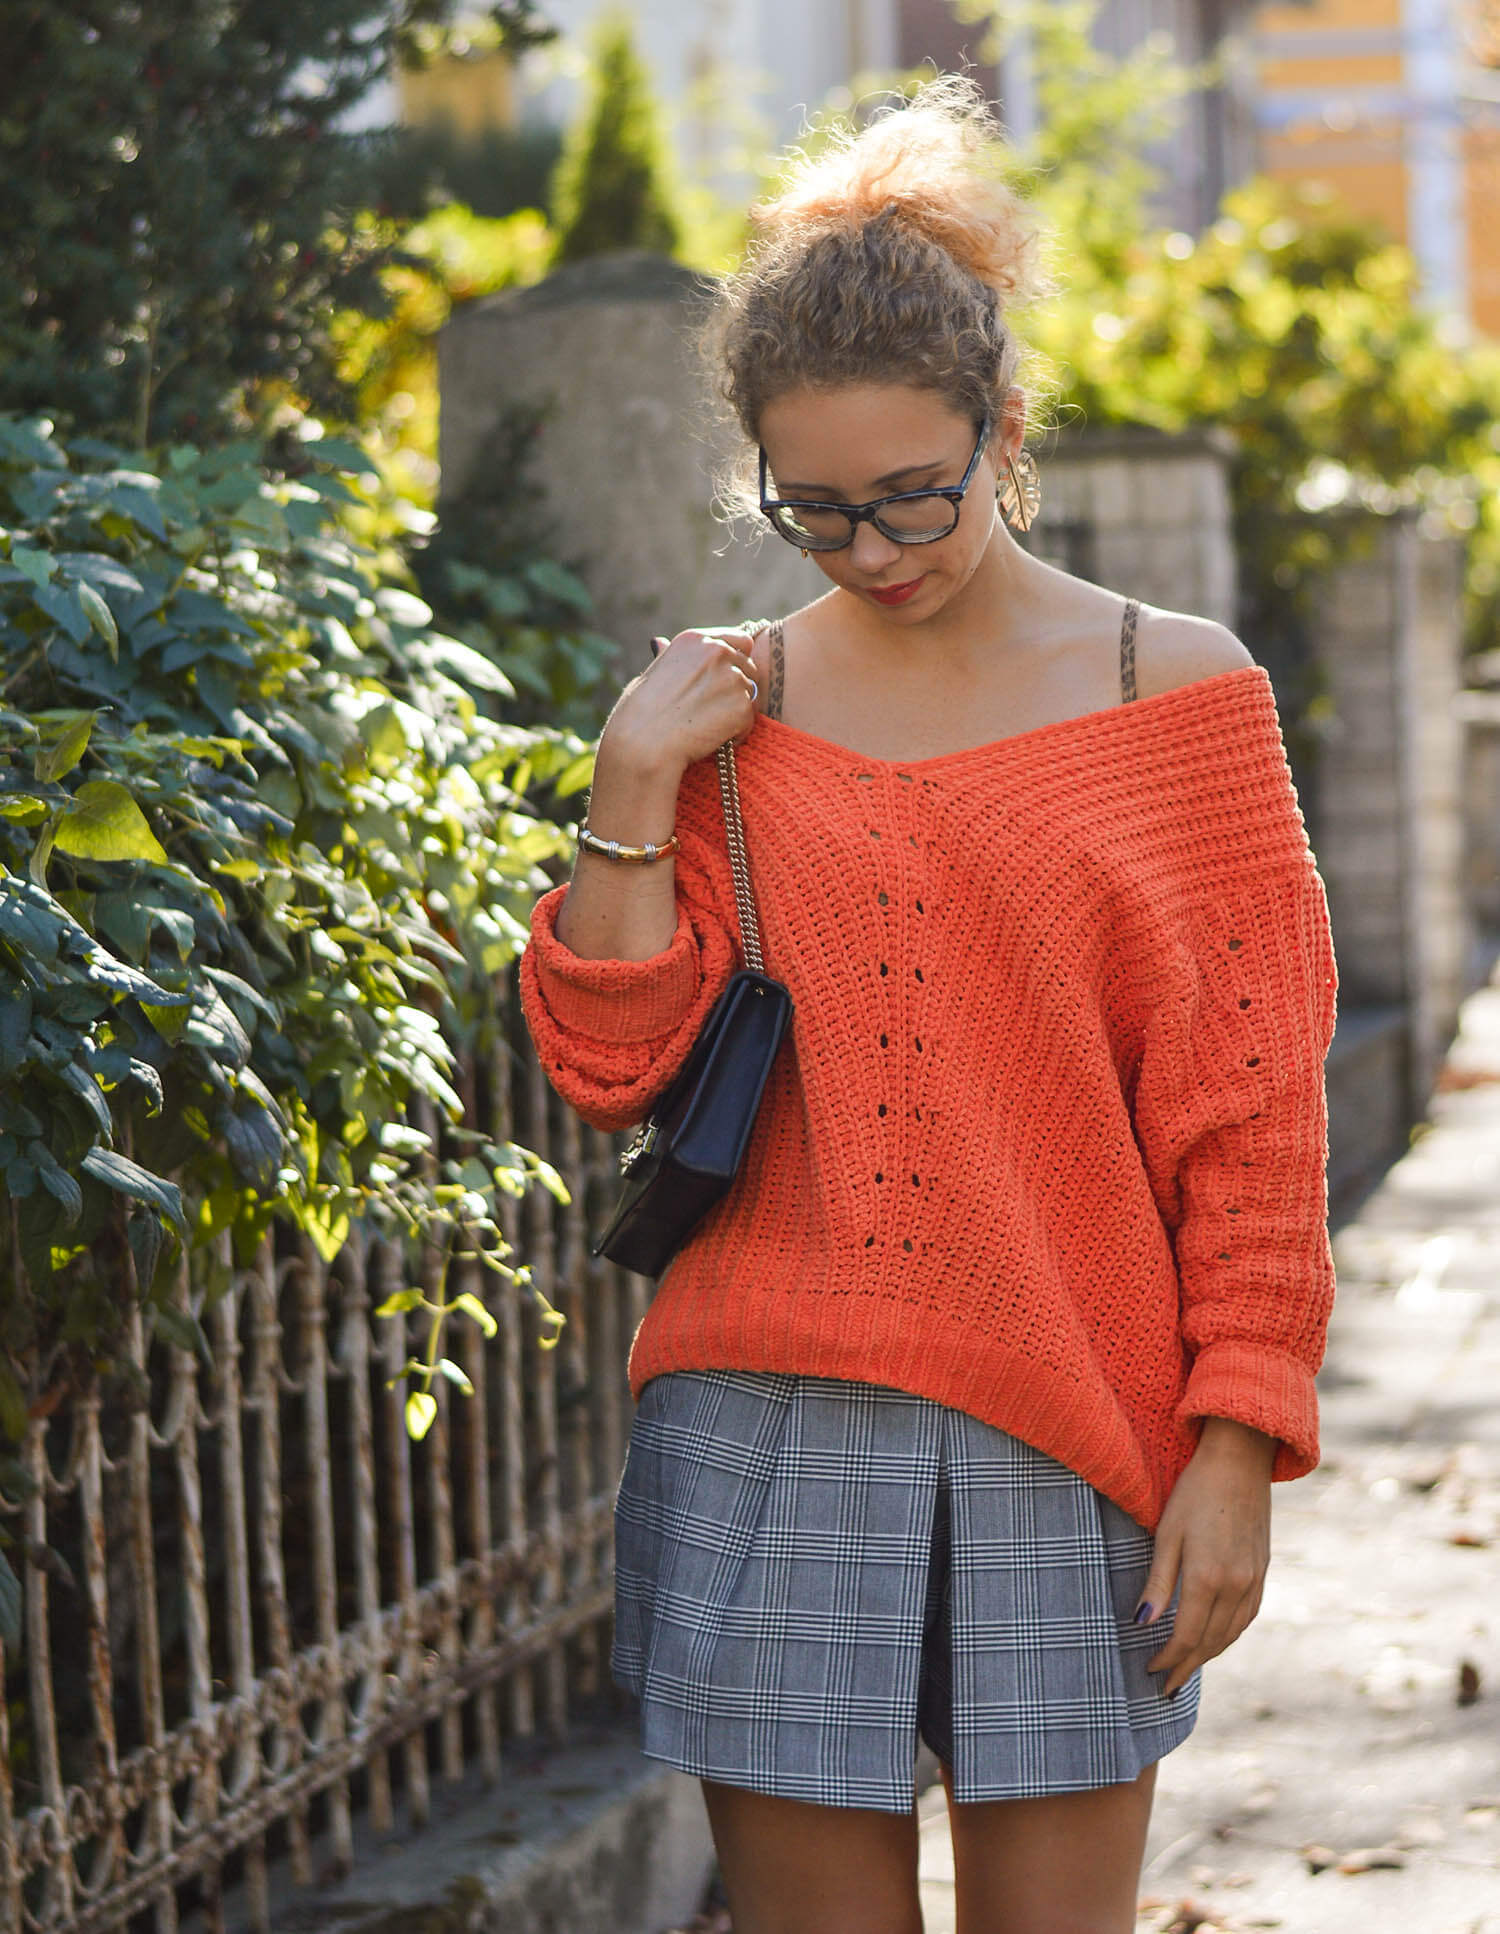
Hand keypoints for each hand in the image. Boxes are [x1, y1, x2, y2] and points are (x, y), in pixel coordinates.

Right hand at [600, 628, 760, 778]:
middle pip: (749, 668)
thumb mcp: (651, 672)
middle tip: (710, 711)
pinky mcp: (742, 706)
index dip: (736, 662)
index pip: (741, 641)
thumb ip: (668, 657)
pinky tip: (710, 739)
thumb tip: (660, 642)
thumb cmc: (638, 713)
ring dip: (735, 711)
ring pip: (750, 695)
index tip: (722, 681)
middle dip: (737, 688)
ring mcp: (733, 677)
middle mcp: (717, 651)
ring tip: (705, 726)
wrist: (643, 743)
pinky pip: (749, 721)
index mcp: (695, 639)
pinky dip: (736, 734)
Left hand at [1137, 1417, 1276, 1696]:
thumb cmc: (1194, 1492)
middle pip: (1210, 1643)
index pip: (1186, 1636)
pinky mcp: (1263, 1571)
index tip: (1149, 1670)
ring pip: (1231, 1634)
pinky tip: (1216, 1638)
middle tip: (1165, 1686)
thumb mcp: (1167, 1534)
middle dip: (1186, 1667)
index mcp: (1208, 1578)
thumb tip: (1142, 1624)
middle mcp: (1236, 1586)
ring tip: (1186, 1668)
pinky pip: (1246, 1617)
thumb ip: (1158, 1582)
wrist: (1239, 1460)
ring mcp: (1254, 1580)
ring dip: (1209, 1656)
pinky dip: (1229, 1636)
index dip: (1168, 1659)